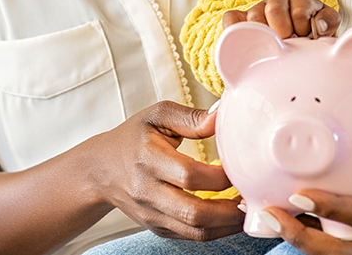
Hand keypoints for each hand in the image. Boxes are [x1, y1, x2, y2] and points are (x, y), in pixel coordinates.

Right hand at [86, 101, 244, 240]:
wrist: (100, 170)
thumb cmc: (133, 138)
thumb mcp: (157, 116)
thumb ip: (190, 117)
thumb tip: (222, 115)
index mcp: (148, 159)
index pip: (189, 175)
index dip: (220, 177)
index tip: (240, 168)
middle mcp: (147, 191)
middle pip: (193, 211)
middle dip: (229, 209)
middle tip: (252, 196)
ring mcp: (152, 214)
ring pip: (195, 230)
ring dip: (227, 224)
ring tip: (247, 209)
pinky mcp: (157, 227)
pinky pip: (190, 236)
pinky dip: (215, 230)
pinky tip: (230, 216)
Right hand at [221, 0, 338, 38]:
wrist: (296, 44)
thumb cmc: (311, 34)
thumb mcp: (326, 25)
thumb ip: (328, 21)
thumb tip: (318, 26)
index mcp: (298, 2)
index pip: (299, 11)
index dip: (303, 29)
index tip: (306, 40)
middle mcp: (276, 3)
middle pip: (274, 11)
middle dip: (283, 32)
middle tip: (288, 45)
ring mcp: (257, 12)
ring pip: (253, 17)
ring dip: (264, 35)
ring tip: (272, 48)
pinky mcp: (241, 22)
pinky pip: (230, 20)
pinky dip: (234, 29)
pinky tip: (246, 42)